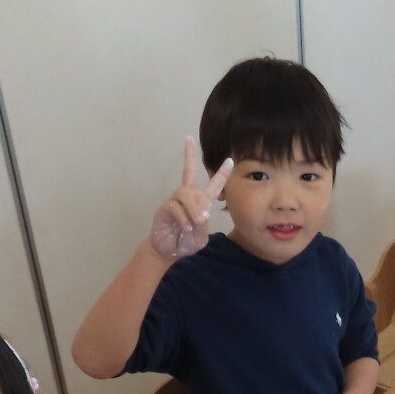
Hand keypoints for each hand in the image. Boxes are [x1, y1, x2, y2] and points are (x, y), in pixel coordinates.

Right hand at [149, 135, 233, 260]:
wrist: (169, 252)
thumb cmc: (186, 242)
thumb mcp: (201, 236)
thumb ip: (203, 225)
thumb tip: (200, 214)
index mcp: (200, 203)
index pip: (213, 186)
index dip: (221, 174)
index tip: (230, 160)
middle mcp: (187, 198)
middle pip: (189, 173)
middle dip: (189, 156)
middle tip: (190, 142)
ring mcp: (174, 201)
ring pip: (186, 193)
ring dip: (194, 207)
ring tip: (199, 220)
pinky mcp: (164, 209)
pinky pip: (175, 207)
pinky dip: (184, 218)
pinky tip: (188, 227)